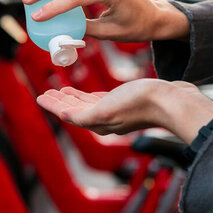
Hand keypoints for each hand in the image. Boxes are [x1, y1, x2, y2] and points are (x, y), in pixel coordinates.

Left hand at [36, 79, 212, 143]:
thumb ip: (85, 114)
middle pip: (75, 110)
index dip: (53, 106)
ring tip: (61, 90)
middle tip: (46, 92)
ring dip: (72, 97)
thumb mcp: (108, 107)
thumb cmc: (142, 103)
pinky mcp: (126, 101)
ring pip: (86, 105)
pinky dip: (88, 95)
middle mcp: (105, 119)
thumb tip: (63, 115)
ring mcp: (116, 111)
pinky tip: (85, 91)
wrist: (172, 100)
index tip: (40, 97)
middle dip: (60, 101)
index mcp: (99, 122)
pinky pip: (100, 99)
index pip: (69, 114)